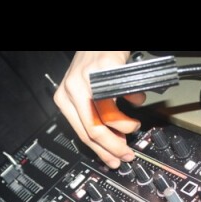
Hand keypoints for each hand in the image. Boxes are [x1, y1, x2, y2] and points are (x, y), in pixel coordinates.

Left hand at [54, 51, 145, 168]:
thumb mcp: (84, 93)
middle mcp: (72, 90)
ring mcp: (88, 80)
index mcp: (64, 100)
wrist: (99, 41)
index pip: (82, 135)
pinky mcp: (105, 71)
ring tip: (132, 125)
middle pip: (93, 131)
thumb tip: (110, 142)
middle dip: (114, 147)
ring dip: (126, 127)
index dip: (101, 152)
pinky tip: (136, 101)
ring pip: (108, 118)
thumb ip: (93, 116)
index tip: (113, 161)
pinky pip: (124, 96)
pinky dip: (134, 101)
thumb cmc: (93, 65)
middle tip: (126, 153)